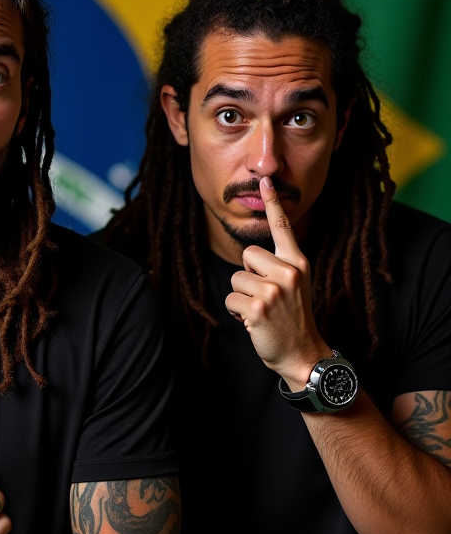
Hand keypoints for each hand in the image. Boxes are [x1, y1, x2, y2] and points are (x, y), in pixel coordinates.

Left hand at [225, 176, 331, 389]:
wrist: (302, 353)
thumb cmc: (291, 317)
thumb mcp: (294, 284)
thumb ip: (278, 265)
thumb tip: (252, 254)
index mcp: (298, 262)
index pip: (283, 228)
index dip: (273, 203)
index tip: (265, 181)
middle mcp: (289, 271)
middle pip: (246, 255)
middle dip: (249, 276)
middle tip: (267, 296)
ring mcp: (275, 289)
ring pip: (235, 278)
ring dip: (242, 297)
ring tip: (262, 310)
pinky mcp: (260, 306)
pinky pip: (230, 299)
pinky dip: (237, 313)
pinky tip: (255, 321)